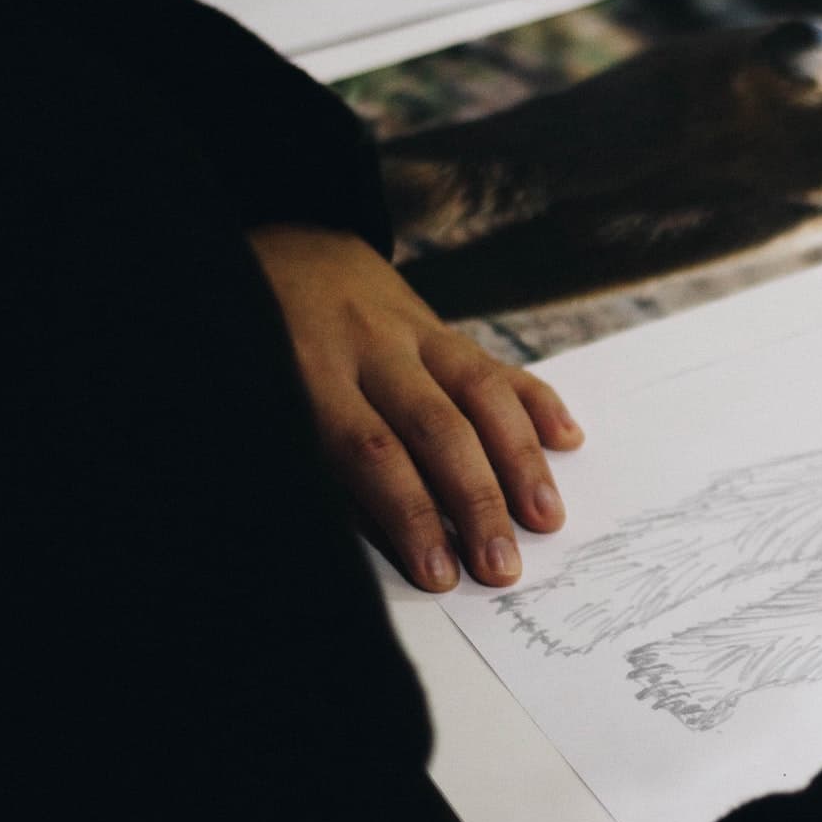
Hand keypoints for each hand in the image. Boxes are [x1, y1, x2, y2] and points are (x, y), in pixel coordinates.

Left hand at [248, 224, 582, 590]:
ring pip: (480, 392)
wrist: (277, 248)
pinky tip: (567, 437)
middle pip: (439, 429)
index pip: (373, 452)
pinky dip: (535, 400)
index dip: (412, 515)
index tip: (440, 573)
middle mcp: (371, 347)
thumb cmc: (254, 345)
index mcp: (311, 371)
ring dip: (521, 460)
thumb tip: (377, 533)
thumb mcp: (260, 400)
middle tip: (505, 563)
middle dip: (478, 501)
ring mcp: (413, 331)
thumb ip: (312, 460)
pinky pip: (496, 363)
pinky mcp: (441, 326)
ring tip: (547, 517)